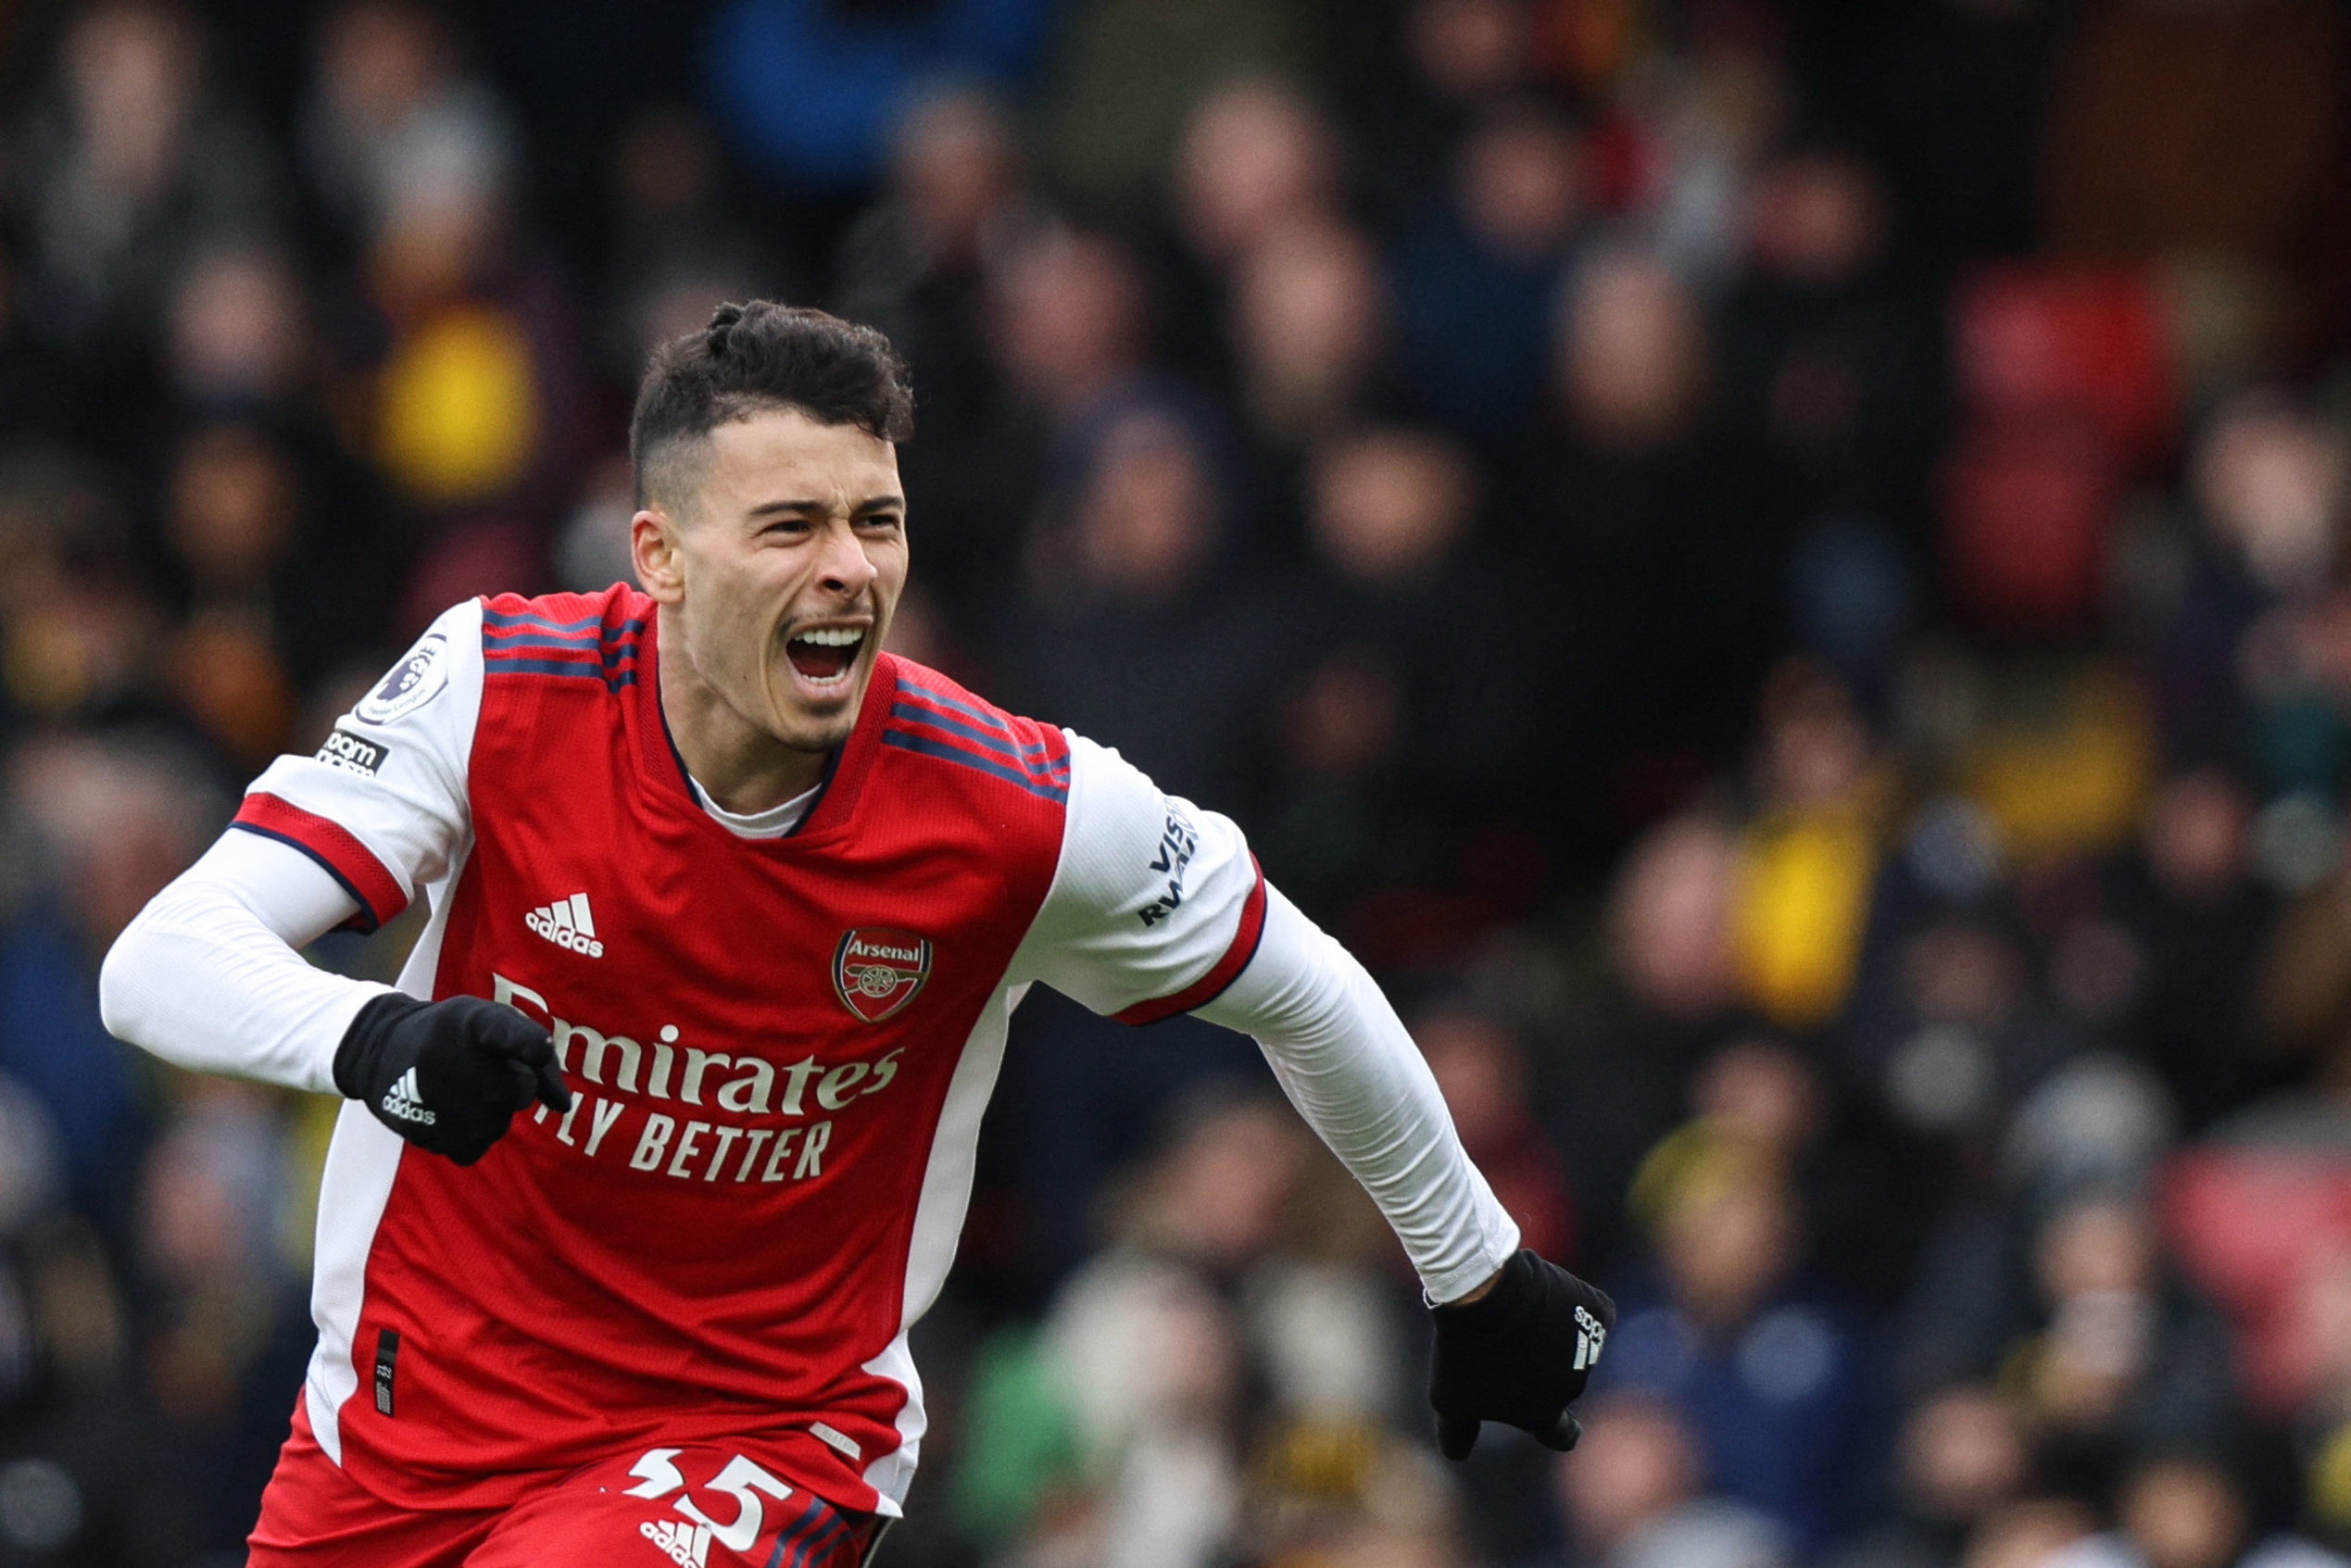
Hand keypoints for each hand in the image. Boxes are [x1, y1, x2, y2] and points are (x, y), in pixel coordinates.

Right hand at [334, 994, 570, 1164]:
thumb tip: (564, 1105)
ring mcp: (445, 1103)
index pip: (511, 1034)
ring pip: (499, 1124)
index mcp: (478, 1023)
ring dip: (489, 1111)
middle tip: (478, 1068)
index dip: (528, 1045)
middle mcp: (460, 1063)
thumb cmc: (454, 1036)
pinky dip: (468, 1134)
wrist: (383, 1050)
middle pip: (521, 1092)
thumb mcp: (493, 1023)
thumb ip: (537, 1055)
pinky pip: (476, 1147)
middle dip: (511, 1084)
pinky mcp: (431, 1134)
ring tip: (459, 1087)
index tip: (537, 1053)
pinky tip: (449, 1111)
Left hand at [1428, 1249, 1614, 1459]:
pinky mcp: (1597, 1312)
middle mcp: (1573, 1388)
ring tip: (1517, 1314)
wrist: (1486, 1289)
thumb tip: (1457, 1455)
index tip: (1547, 1412)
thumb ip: (1458, 1433)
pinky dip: (1568, 1302)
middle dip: (1539, 1366)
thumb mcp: (1449, 1398)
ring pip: (1572, 1343)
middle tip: (1507, 1343)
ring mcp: (1590, 1349)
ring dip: (1551, 1332)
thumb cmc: (1465, 1348)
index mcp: (1544, 1414)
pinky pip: (1585, 1309)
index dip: (1555, 1427)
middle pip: (1558, 1382)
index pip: (1561, 1436)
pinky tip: (1542, 1293)